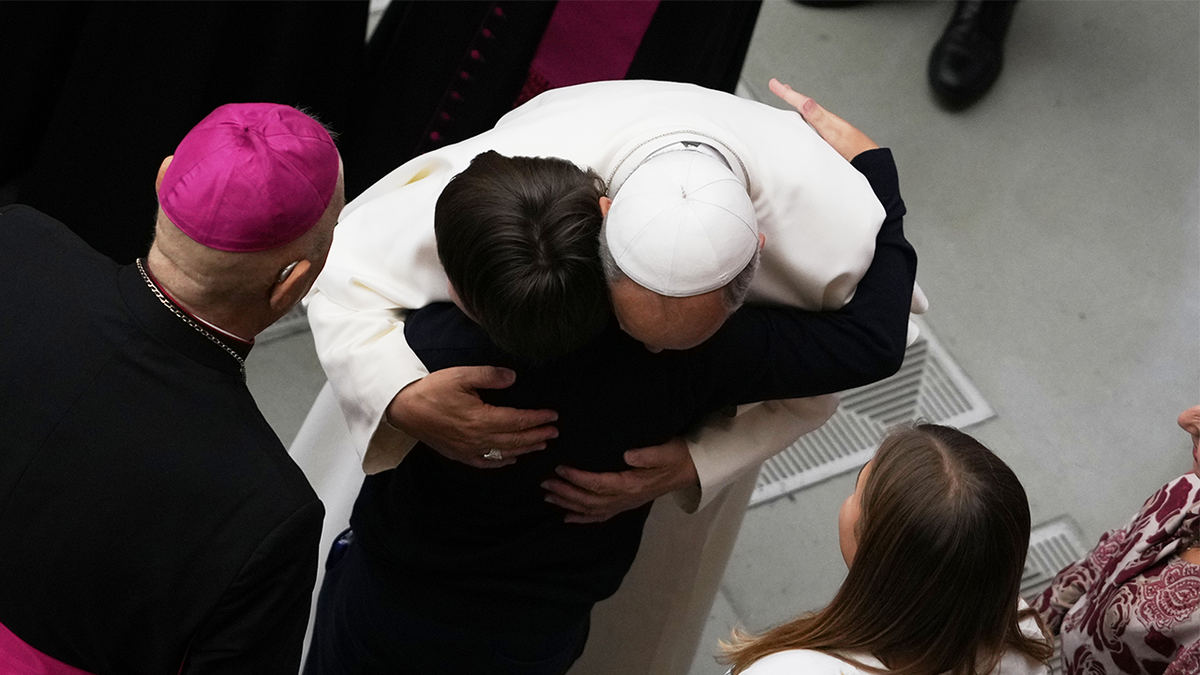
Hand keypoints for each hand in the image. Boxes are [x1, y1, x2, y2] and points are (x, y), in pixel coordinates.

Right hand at [386, 366, 557, 468]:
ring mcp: (468, 450)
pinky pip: (486, 463)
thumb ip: (490, 376)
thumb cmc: (432, 390)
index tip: (553, 416)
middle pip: (515, 440)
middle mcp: (478, 439)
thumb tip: (512, 378)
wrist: (404, 409)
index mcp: (482, 419)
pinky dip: (502, 462)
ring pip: (504, 453)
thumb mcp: (461, 375)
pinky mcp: (459, 454)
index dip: (537, 419)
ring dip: (525, 449)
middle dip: (537, 436)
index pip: (517, 421)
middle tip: (554, 432)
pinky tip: (511, 459)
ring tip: (541, 445)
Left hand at [542, 437, 698, 523]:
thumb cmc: (675, 456)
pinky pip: (600, 516)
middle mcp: (625, 499)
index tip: (560, 469)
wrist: (688, 470)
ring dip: (569, 504)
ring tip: (548, 497)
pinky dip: (582, 518)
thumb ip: (648, 454)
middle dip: (566, 493)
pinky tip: (566, 518)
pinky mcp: (625, 505)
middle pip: (589, 500)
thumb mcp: (666, 451)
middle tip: (545, 483)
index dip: (578, 478)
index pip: (599, 483)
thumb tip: (627, 455)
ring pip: (591, 509)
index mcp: (632, 484)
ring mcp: (624, 504)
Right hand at [769, 78, 879, 161]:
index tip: (773, 83)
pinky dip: (803, 120)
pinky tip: (803, 124)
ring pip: (807, 115)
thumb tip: (806, 102)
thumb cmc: (851, 149)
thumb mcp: (832, 133)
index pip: (801, 102)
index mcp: (823, 118)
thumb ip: (818, 118)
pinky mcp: (828, 139)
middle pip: (803, 105)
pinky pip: (810, 125)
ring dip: (796, 107)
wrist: (867, 162)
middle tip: (778, 87)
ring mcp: (826, 129)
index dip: (786, 93)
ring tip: (789, 101)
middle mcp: (824, 121)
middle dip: (790, 96)